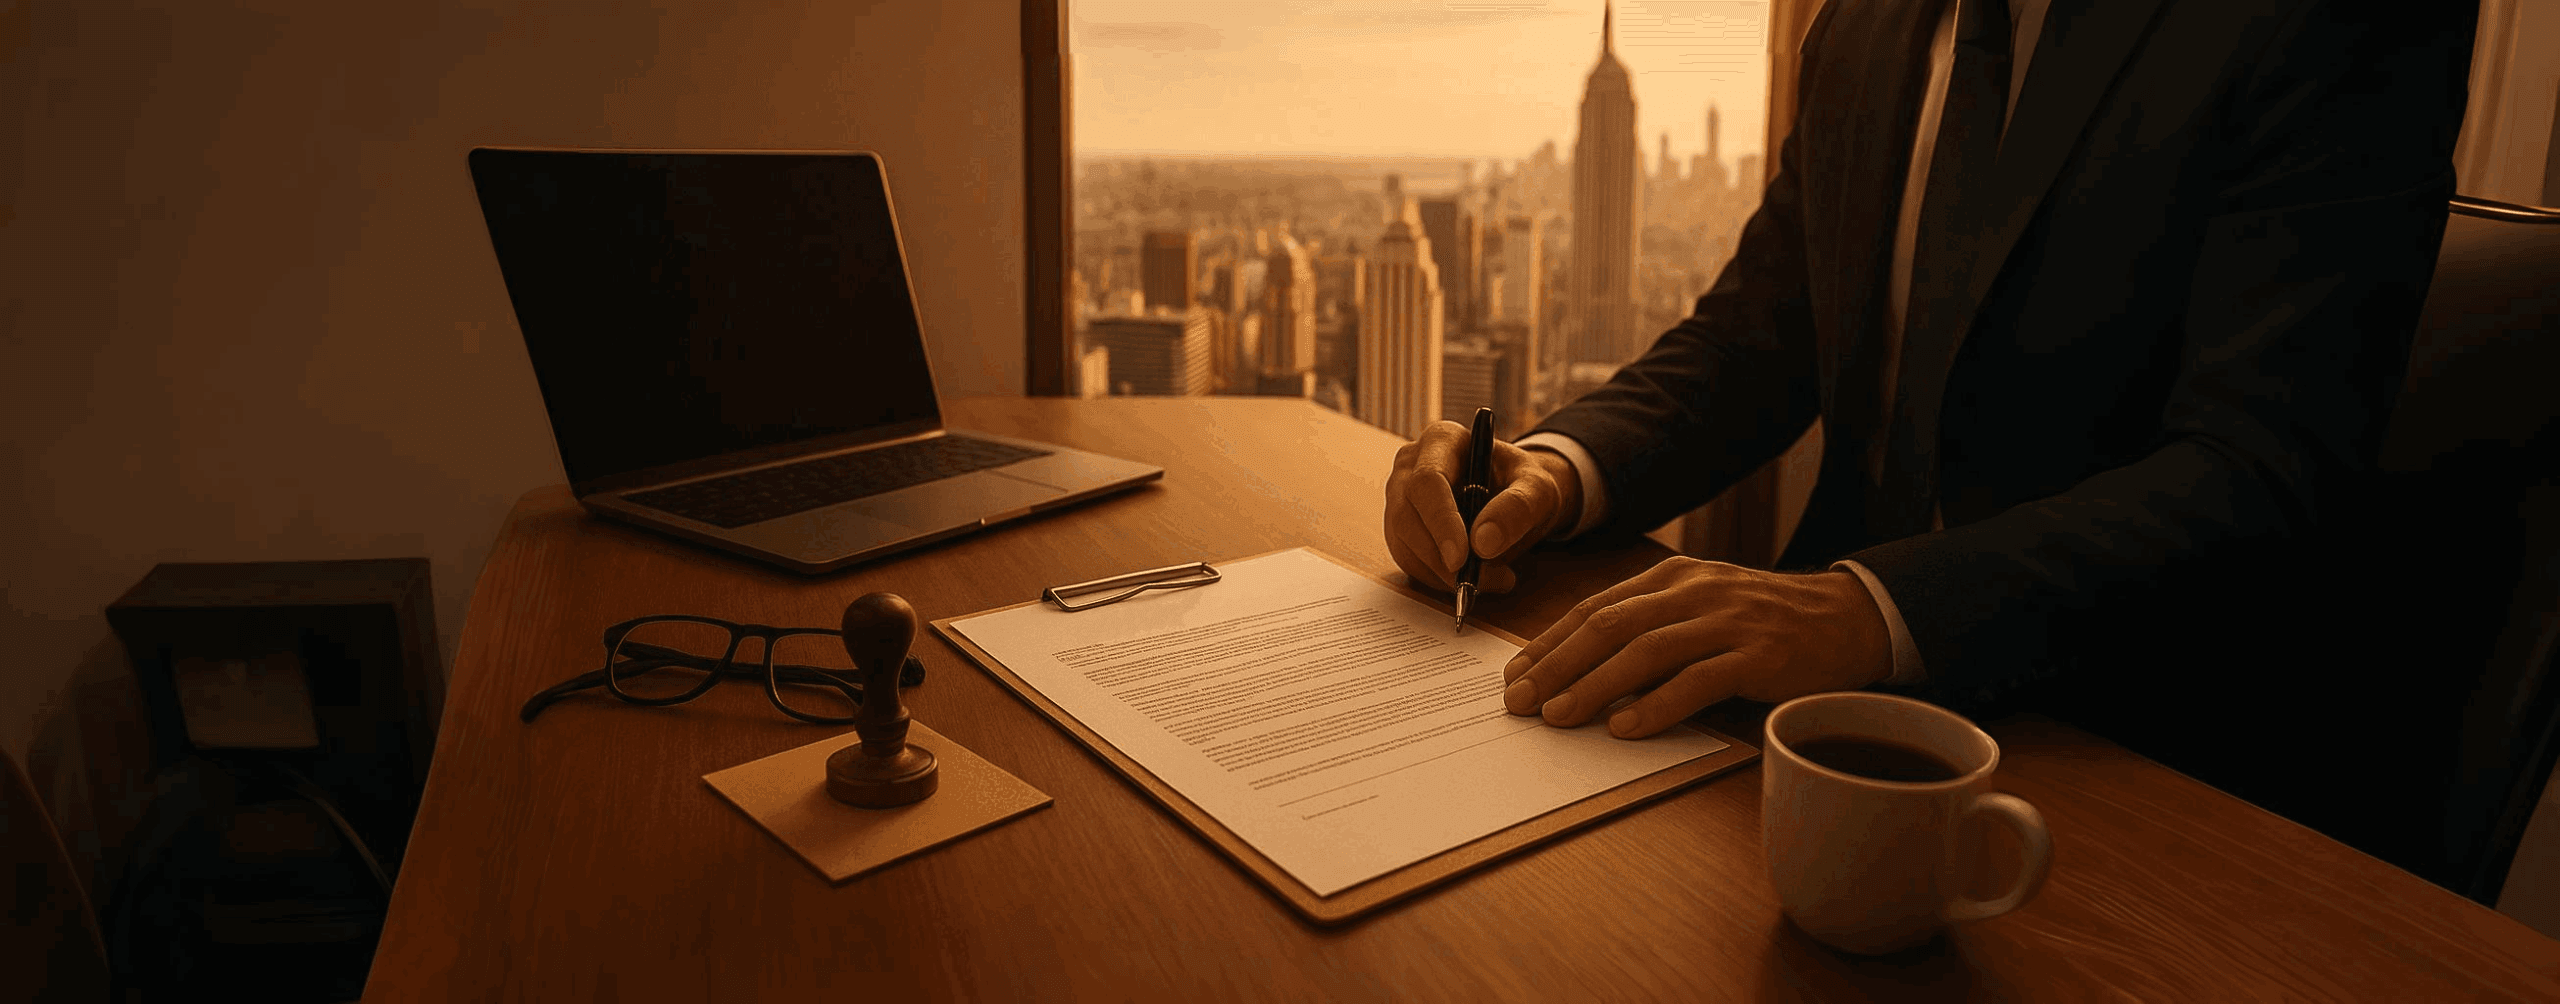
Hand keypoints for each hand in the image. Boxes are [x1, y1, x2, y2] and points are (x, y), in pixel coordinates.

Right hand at [1384, 421, 1582, 594]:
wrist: (1516, 498)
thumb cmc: (1525, 485)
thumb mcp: (1538, 489)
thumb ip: (1517, 508)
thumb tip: (1483, 542)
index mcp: (1442, 440)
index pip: (1427, 480)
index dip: (1441, 521)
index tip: (1461, 558)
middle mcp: (1411, 465)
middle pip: (1406, 515)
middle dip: (1439, 557)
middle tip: (1477, 583)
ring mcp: (1400, 497)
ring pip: (1403, 543)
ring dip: (1442, 574)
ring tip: (1491, 580)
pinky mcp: (1401, 528)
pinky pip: (1408, 561)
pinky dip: (1438, 579)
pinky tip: (1471, 578)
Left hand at [1502, 558, 1894, 737]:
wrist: (1848, 618)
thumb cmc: (1763, 623)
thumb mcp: (1701, 610)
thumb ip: (1651, 631)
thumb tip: (1585, 674)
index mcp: (1671, 579)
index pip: (1595, 609)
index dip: (1550, 642)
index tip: (1515, 675)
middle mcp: (1693, 592)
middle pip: (1610, 626)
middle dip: (1557, 665)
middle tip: (1520, 701)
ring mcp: (1727, 621)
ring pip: (1647, 651)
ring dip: (1595, 685)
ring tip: (1559, 717)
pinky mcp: (1759, 655)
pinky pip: (1699, 680)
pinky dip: (1657, 705)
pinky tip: (1626, 728)